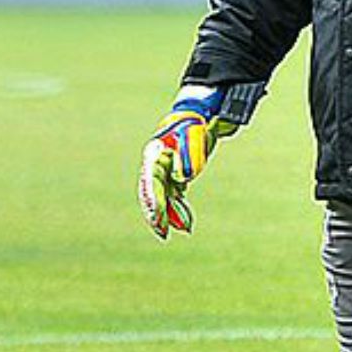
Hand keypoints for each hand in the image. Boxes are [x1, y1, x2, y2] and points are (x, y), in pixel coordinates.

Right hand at [137, 83, 247, 239]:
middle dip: (157, 214)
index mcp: (156, 154)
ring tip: (179, 231)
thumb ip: (188, 155)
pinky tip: (186, 224)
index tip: (158, 217)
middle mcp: (157, 165)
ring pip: (163, 198)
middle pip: (153, 193)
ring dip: (170, 216)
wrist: (200, 118)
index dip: (153, 200)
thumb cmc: (195, 125)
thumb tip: (183, 179)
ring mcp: (164, 172)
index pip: (151, 180)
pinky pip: (173, 197)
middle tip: (162, 233)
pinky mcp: (174, 177)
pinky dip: (178, 210)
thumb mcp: (193, 137)